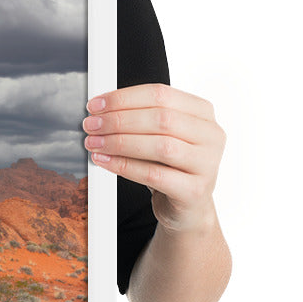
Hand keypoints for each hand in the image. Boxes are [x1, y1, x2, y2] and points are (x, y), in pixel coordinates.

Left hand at [83, 83, 225, 234]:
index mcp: (202, 113)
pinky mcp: (195, 191)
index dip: (123, 98)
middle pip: (161, 118)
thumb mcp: (160, 136)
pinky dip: (124, 166)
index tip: (96, 105)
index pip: (160, 95)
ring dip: (120, 142)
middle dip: (119, 120)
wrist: (187, 207)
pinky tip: (105, 161)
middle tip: (91, 125)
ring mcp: (207, 164)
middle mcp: (211, 135)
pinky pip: (154, 174)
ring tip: (94, 143)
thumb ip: (139, 119)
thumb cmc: (170, 166)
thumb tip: (100, 110)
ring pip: (160, 146)